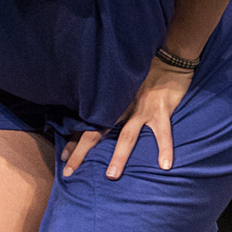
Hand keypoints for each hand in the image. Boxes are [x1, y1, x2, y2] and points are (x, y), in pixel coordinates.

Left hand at [59, 57, 194, 179]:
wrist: (169, 57)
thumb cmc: (145, 73)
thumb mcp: (123, 84)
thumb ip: (112, 100)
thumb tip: (94, 117)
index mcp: (111, 102)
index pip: (87, 123)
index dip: (74, 140)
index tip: (63, 156)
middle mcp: (122, 107)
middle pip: (97, 131)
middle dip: (82, 151)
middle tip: (68, 171)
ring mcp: (142, 109)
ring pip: (128, 135)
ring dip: (119, 155)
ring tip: (111, 175)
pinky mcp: (162, 110)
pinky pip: (163, 133)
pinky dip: (165, 148)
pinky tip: (165, 165)